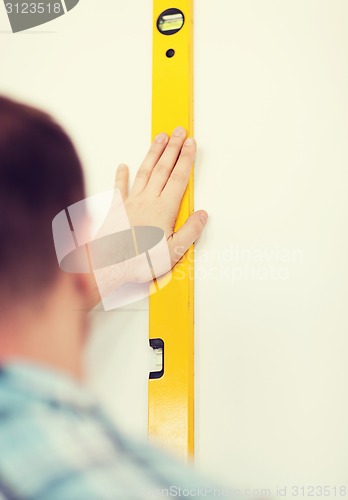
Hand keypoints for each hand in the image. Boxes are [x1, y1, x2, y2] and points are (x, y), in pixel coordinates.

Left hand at [115, 126, 207, 267]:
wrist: (109, 266)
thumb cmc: (140, 261)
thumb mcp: (174, 252)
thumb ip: (190, 231)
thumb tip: (203, 214)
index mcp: (164, 210)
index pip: (178, 178)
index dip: (186, 159)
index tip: (191, 143)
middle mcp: (148, 201)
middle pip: (163, 168)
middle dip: (173, 148)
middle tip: (179, 131)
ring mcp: (131, 203)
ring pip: (145, 172)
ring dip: (153, 154)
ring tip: (160, 138)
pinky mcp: (116, 210)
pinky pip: (120, 188)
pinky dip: (121, 176)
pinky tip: (123, 166)